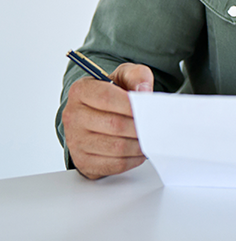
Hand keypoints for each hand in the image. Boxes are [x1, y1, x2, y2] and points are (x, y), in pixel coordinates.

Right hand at [62, 63, 153, 179]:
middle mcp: (73, 116)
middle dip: (140, 126)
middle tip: (155, 126)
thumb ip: (137, 76)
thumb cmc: (112, 94)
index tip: (148, 108)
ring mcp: (76, 141)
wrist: (97, 113)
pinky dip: (132, 159)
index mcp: (81, 91)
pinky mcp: (84, 161)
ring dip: (139, 144)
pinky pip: (114, 164)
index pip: (107, 98)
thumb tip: (143, 91)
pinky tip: (139, 151)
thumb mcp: (124, 76)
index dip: (131, 105)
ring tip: (150, 137)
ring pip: (116, 147)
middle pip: (114, 125)